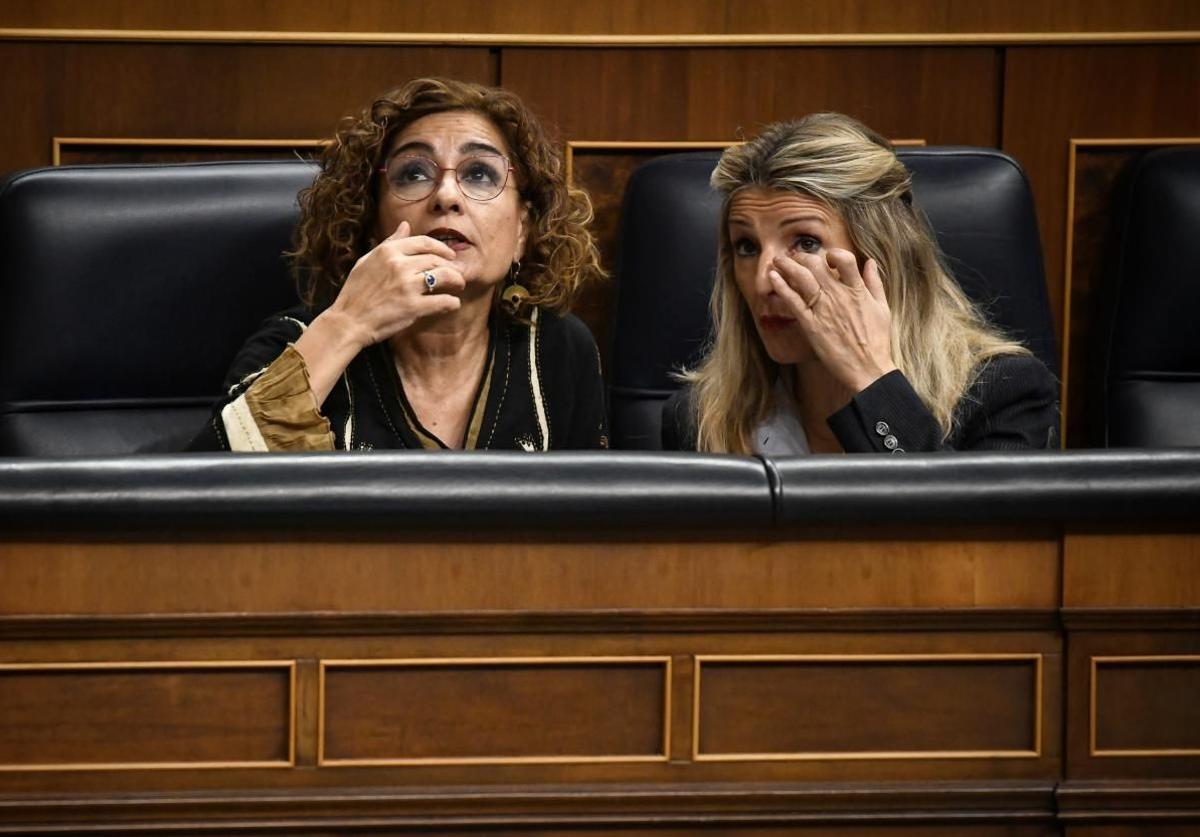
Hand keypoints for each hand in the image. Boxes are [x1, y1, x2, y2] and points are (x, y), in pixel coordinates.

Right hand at [293, 221, 465, 406]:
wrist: (349, 321)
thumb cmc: (356, 292)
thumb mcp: (367, 260)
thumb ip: (389, 243)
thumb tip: (405, 225)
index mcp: (388, 252)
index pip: (424, 243)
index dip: (442, 248)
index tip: (449, 256)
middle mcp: (399, 265)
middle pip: (437, 259)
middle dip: (451, 266)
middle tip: (456, 274)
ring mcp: (407, 286)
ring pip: (444, 276)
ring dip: (456, 281)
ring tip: (459, 286)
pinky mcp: (413, 307)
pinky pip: (443, 301)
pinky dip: (452, 302)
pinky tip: (452, 304)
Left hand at [769, 248, 896, 392]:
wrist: (868, 369)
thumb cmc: (877, 341)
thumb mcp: (882, 308)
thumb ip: (875, 283)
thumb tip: (870, 262)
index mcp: (857, 290)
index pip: (844, 259)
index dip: (833, 254)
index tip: (826, 258)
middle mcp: (839, 296)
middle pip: (816, 265)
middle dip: (801, 257)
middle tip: (793, 257)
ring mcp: (823, 310)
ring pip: (802, 279)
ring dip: (787, 265)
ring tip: (777, 260)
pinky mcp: (811, 325)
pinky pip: (793, 301)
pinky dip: (781, 287)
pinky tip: (773, 277)